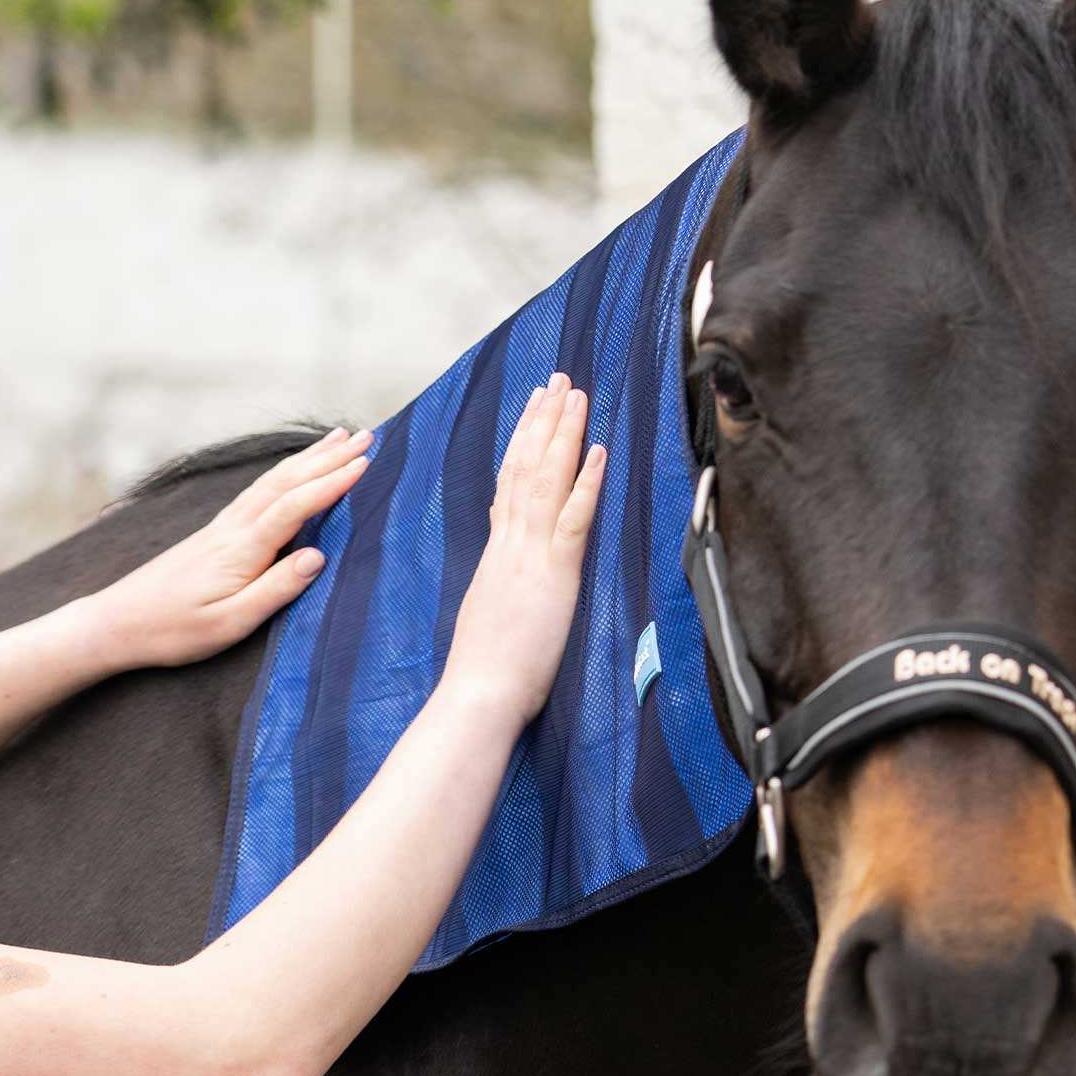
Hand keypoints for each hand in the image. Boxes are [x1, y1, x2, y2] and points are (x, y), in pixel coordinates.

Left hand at [87, 425, 372, 670]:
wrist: (117, 623)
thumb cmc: (172, 631)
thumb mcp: (230, 623)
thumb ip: (275, 590)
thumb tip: (318, 557)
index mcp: (241, 549)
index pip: (295, 506)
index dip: (332, 483)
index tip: (367, 463)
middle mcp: (232, 529)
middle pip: (286, 482)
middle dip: (328, 458)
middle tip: (367, 437)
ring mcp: (221, 528)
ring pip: (271, 481)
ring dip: (307, 458)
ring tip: (338, 438)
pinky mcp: (213, 534)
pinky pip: (258, 492)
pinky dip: (284, 474)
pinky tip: (291, 471)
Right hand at [439, 371, 603, 727]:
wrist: (478, 695)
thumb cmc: (484, 673)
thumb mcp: (487, 616)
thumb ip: (498, 587)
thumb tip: (502, 576)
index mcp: (496, 556)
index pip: (508, 487)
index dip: (521, 445)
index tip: (532, 412)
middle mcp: (510, 546)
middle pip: (525, 469)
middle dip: (542, 421)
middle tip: (557, 380)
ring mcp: (530, 556)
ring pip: (545, 481)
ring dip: (562, 433)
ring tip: (575, 393)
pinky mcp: (553, 575)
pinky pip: (571, 518)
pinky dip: (585, 481)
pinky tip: (597, 449)